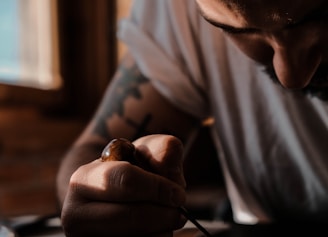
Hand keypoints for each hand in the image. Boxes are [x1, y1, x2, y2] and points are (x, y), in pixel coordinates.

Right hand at [60, 135, 186, 236]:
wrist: (113, 195)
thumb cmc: (132, 171)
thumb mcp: (146, 151)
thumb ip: (163, 149)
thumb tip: (170, 173)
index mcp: (83, 180)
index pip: (126, 181)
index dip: (158, 188)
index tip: (178, 193)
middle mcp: (75, 215)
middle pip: (132, 218)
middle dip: (164, 214)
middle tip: (177, 210)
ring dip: (162, 229)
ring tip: (159, 216)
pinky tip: (151, 230)